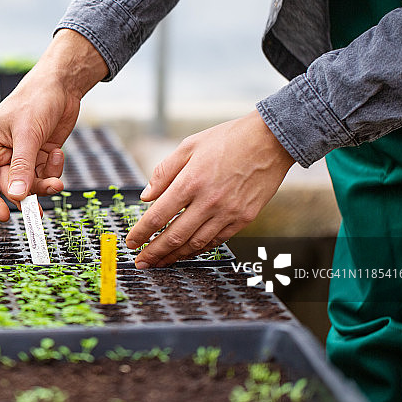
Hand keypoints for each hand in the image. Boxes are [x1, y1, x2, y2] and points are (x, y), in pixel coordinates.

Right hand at [0, 29, 107, 220]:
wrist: (62, 84)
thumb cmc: (36, 99)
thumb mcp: (27, 134)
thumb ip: (21, 167)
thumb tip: (16, 195)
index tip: (3, 216)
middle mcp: (5, 153)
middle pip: (10, 186)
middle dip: (27, 195)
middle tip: (39, 211)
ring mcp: (25, 155)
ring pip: (31, 184)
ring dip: (44, 185)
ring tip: (56, 182)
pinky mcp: (42, 155)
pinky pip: (46, 174)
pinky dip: (53, 169)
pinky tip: (57, 152)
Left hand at [125, 111, 294, 267]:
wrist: (270, 140)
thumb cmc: (228, 139)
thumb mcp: (189, 146)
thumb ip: (164, 172)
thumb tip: (146, 197)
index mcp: (190, 181)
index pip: (158, 216)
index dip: (141, 233)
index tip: (131, 242)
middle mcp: (208, 201)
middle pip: (174, 236)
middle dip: (154, 252)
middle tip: (141, 261)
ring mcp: (228, 213)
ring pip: (195, 244)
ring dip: (174, 256)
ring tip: (160, 262)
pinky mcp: (244, 218)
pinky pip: (217, 241)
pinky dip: (199, 249)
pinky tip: (187, 252)